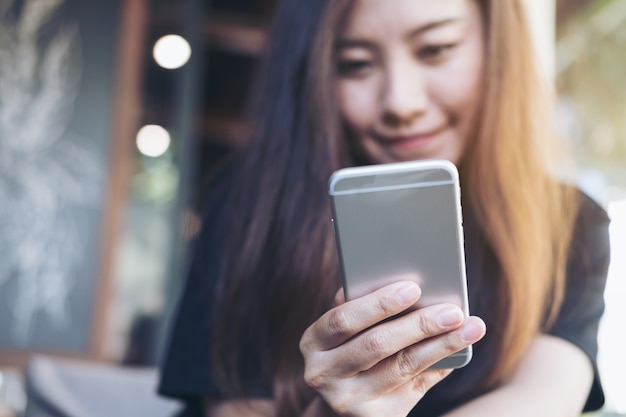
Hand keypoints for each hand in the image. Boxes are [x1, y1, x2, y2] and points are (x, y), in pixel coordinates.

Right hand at [299, 281, 485, 416]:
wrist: (343, 405)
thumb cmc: (351, 350)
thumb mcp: (346, 330)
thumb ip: (364, 307)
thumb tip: (411, 284)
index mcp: (314, 341)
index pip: (344, 319)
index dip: (379, 303)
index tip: (414, 287)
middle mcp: (323, 373)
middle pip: (376, 344)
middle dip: (419, 324)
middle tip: (453, 310)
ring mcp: (347, 400)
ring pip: (401, 367)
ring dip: (440, 345)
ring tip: (469, 327)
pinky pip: (414, 387)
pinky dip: (439, 365)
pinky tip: (460, 351)